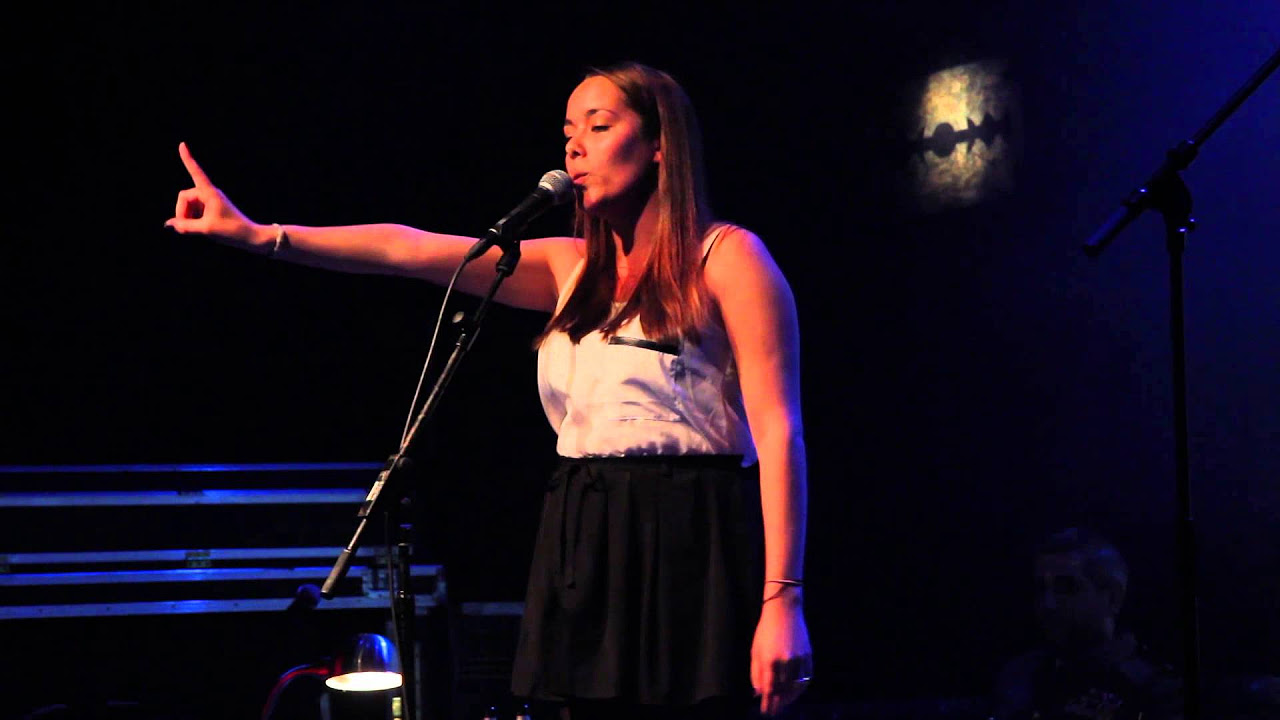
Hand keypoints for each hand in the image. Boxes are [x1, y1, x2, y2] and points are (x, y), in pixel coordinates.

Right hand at [165, 142, 264, 249]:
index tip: (182, 144)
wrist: (250, 236)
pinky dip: (192, 219)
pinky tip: (197, 228)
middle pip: (184, 197)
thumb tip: (170, 224)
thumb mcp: (206, 229)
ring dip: (187, 217)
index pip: (196, 172)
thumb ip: (185, 226)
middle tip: (185, 228)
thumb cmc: (231, 230)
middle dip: (182, 212)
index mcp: (210, 193)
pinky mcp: (211, 208)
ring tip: (195, 230)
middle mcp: (209, 193)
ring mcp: (210, 200)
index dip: (188, 159)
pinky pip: (194, 211)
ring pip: (188, 205)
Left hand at [751, 591, 812, 715]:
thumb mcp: (755, 650)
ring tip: (783, 703)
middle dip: (778, 703)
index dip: (767, 703)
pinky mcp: (808, 655)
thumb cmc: (765, 630)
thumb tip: (758, 693)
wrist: (784, 610)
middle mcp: (785, 661)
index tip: (765, 712)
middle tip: (774, 711)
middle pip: (783, 690)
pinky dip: (801, 687)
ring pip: (796, 686)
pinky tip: (795, 692)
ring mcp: (799, 658)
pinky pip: (807, 677)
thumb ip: (755, 673)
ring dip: (790, 698)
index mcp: (770, 660)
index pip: (769, 689)